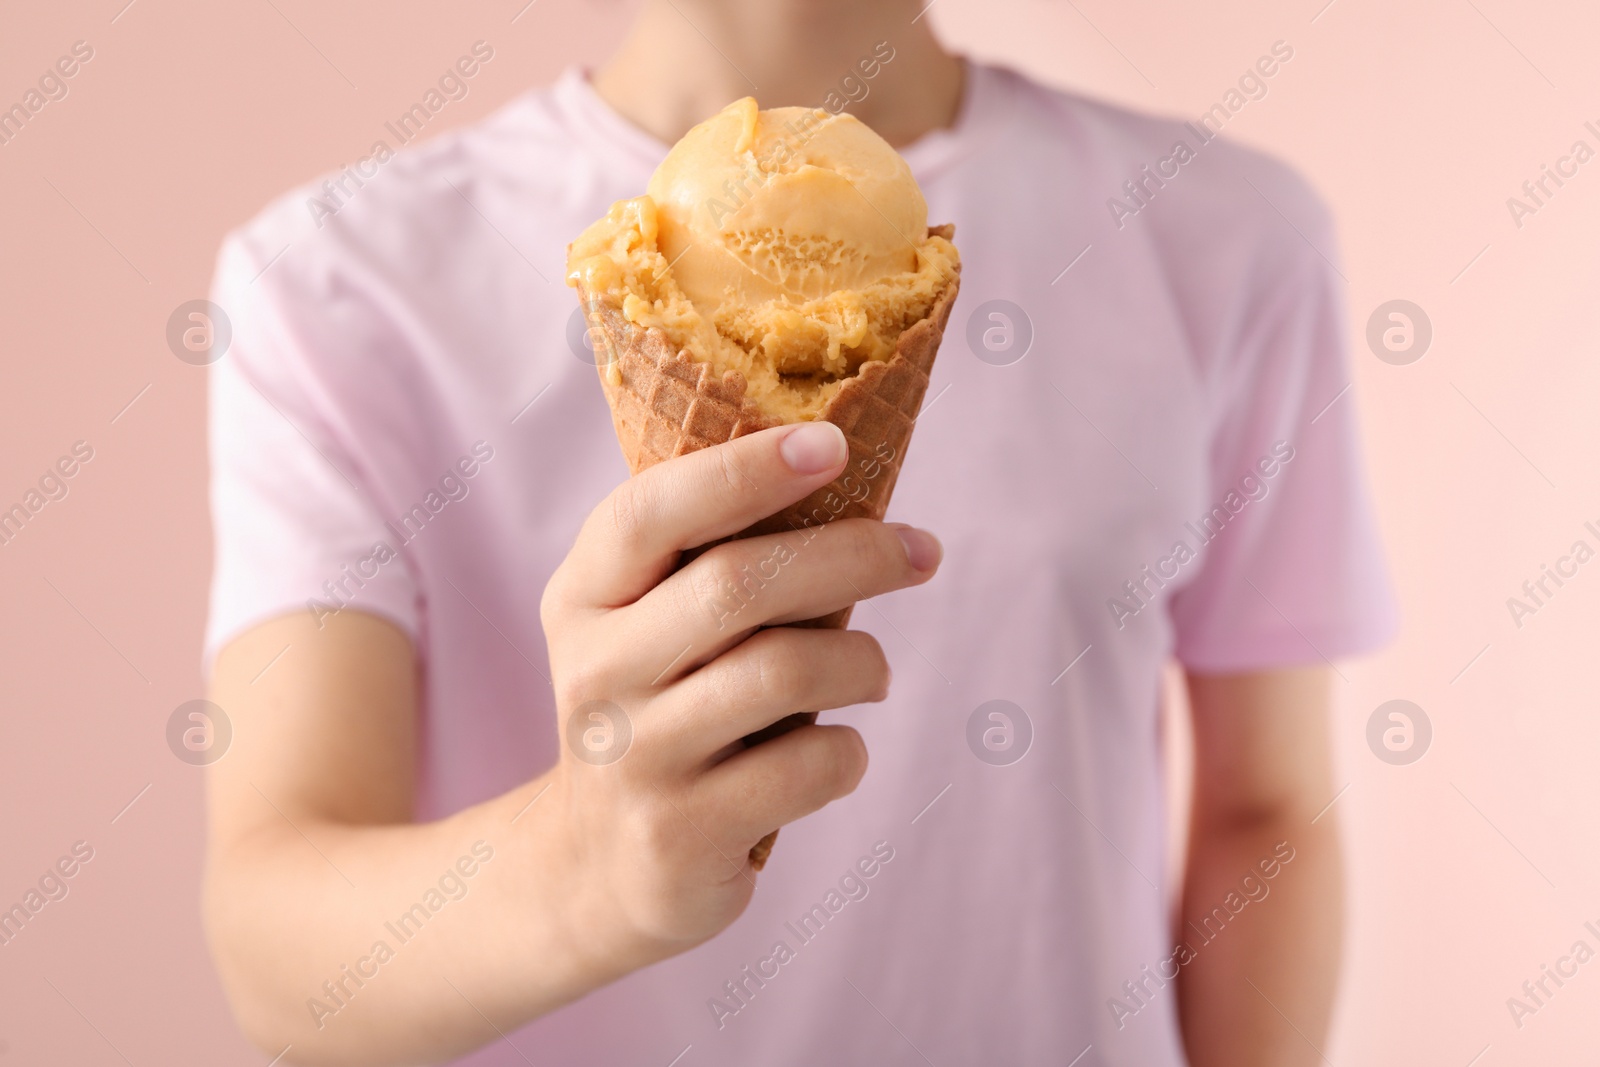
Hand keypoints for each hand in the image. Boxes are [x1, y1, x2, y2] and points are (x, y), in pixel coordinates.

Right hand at [539, 421, 941, 968]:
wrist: (599, 868)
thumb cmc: (661, 713)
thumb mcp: (647, 630)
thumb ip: (710, 562)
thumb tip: (843, 475)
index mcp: (582, 598)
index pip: (652, 510)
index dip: (746, 469)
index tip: (834, 444)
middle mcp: (594, 672)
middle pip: (738, 583)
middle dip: (852, 555)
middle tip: (919, 552)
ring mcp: (633, 758)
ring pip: (783, 670)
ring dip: (862, 663)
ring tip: (875, 674)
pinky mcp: (681, 834)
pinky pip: (807, 766)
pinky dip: (847, 751)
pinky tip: (834, 752)